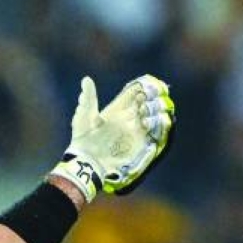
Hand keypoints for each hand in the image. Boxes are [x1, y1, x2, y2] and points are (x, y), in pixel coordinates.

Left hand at [51, 75, 173, 202]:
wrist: (88, 162)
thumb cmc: (83, 140)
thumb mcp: (83, 117)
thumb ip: (88, 98)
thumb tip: (86, 79)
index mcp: (117, 108)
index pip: (134, 91)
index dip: (142, 85)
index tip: (141, 86)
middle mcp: (130, 116)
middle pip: (149, 99)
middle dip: (151, 95)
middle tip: (143, 99)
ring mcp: (137, 129)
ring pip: (156, 112)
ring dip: (154, 108)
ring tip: (142, 112)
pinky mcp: (142, 141)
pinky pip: (158, 130)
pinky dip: (158, 123)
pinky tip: (147, 123)